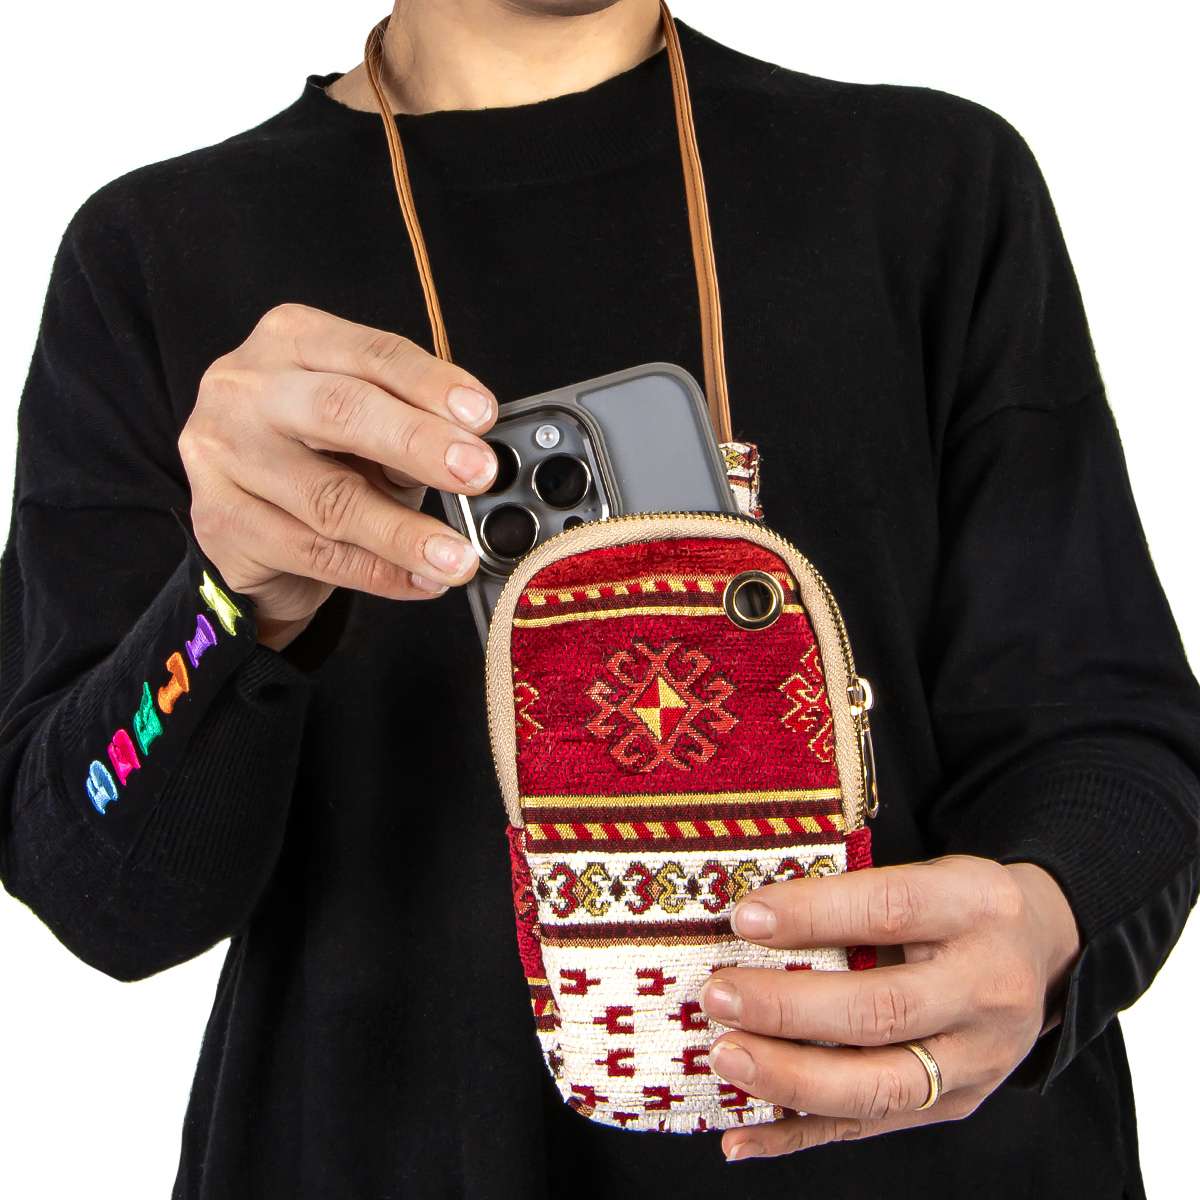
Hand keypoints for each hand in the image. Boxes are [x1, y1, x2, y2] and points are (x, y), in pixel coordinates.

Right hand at [181, 303, 499, 649]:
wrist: (247, 528)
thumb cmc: (320, 459)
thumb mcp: (369, 431)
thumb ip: (412, 428)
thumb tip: (477, 457)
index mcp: (291, 340)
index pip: (371, 352)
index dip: (431, 384)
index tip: (482, 415)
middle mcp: (246, 386)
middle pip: (340, 410)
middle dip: (418, 443)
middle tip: (477, 473)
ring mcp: (223, 453)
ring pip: (329, 497)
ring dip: (405, 533)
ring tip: (457, 557)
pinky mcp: (220, 520)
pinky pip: (314, 553)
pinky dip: (379, 572)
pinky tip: (421, 581)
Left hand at [699, 854, 1080, 1160]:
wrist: (1041, 954)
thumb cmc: (957, 907)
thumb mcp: (928, 875)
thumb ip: (856, 895)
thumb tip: (750, 920)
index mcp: (977, 908)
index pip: (890, 909)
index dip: (813, 915)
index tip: (744, 919)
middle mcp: (987, 989)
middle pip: (882, 1009)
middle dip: (789, 1008)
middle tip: (718, 996)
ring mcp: (976, 1060)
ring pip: (878, 1085)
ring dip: (789, 1078)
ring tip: (724, 1057)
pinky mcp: (953, 1105)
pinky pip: (867, 1128)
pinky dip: (797, 1135)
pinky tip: (740, 1136)